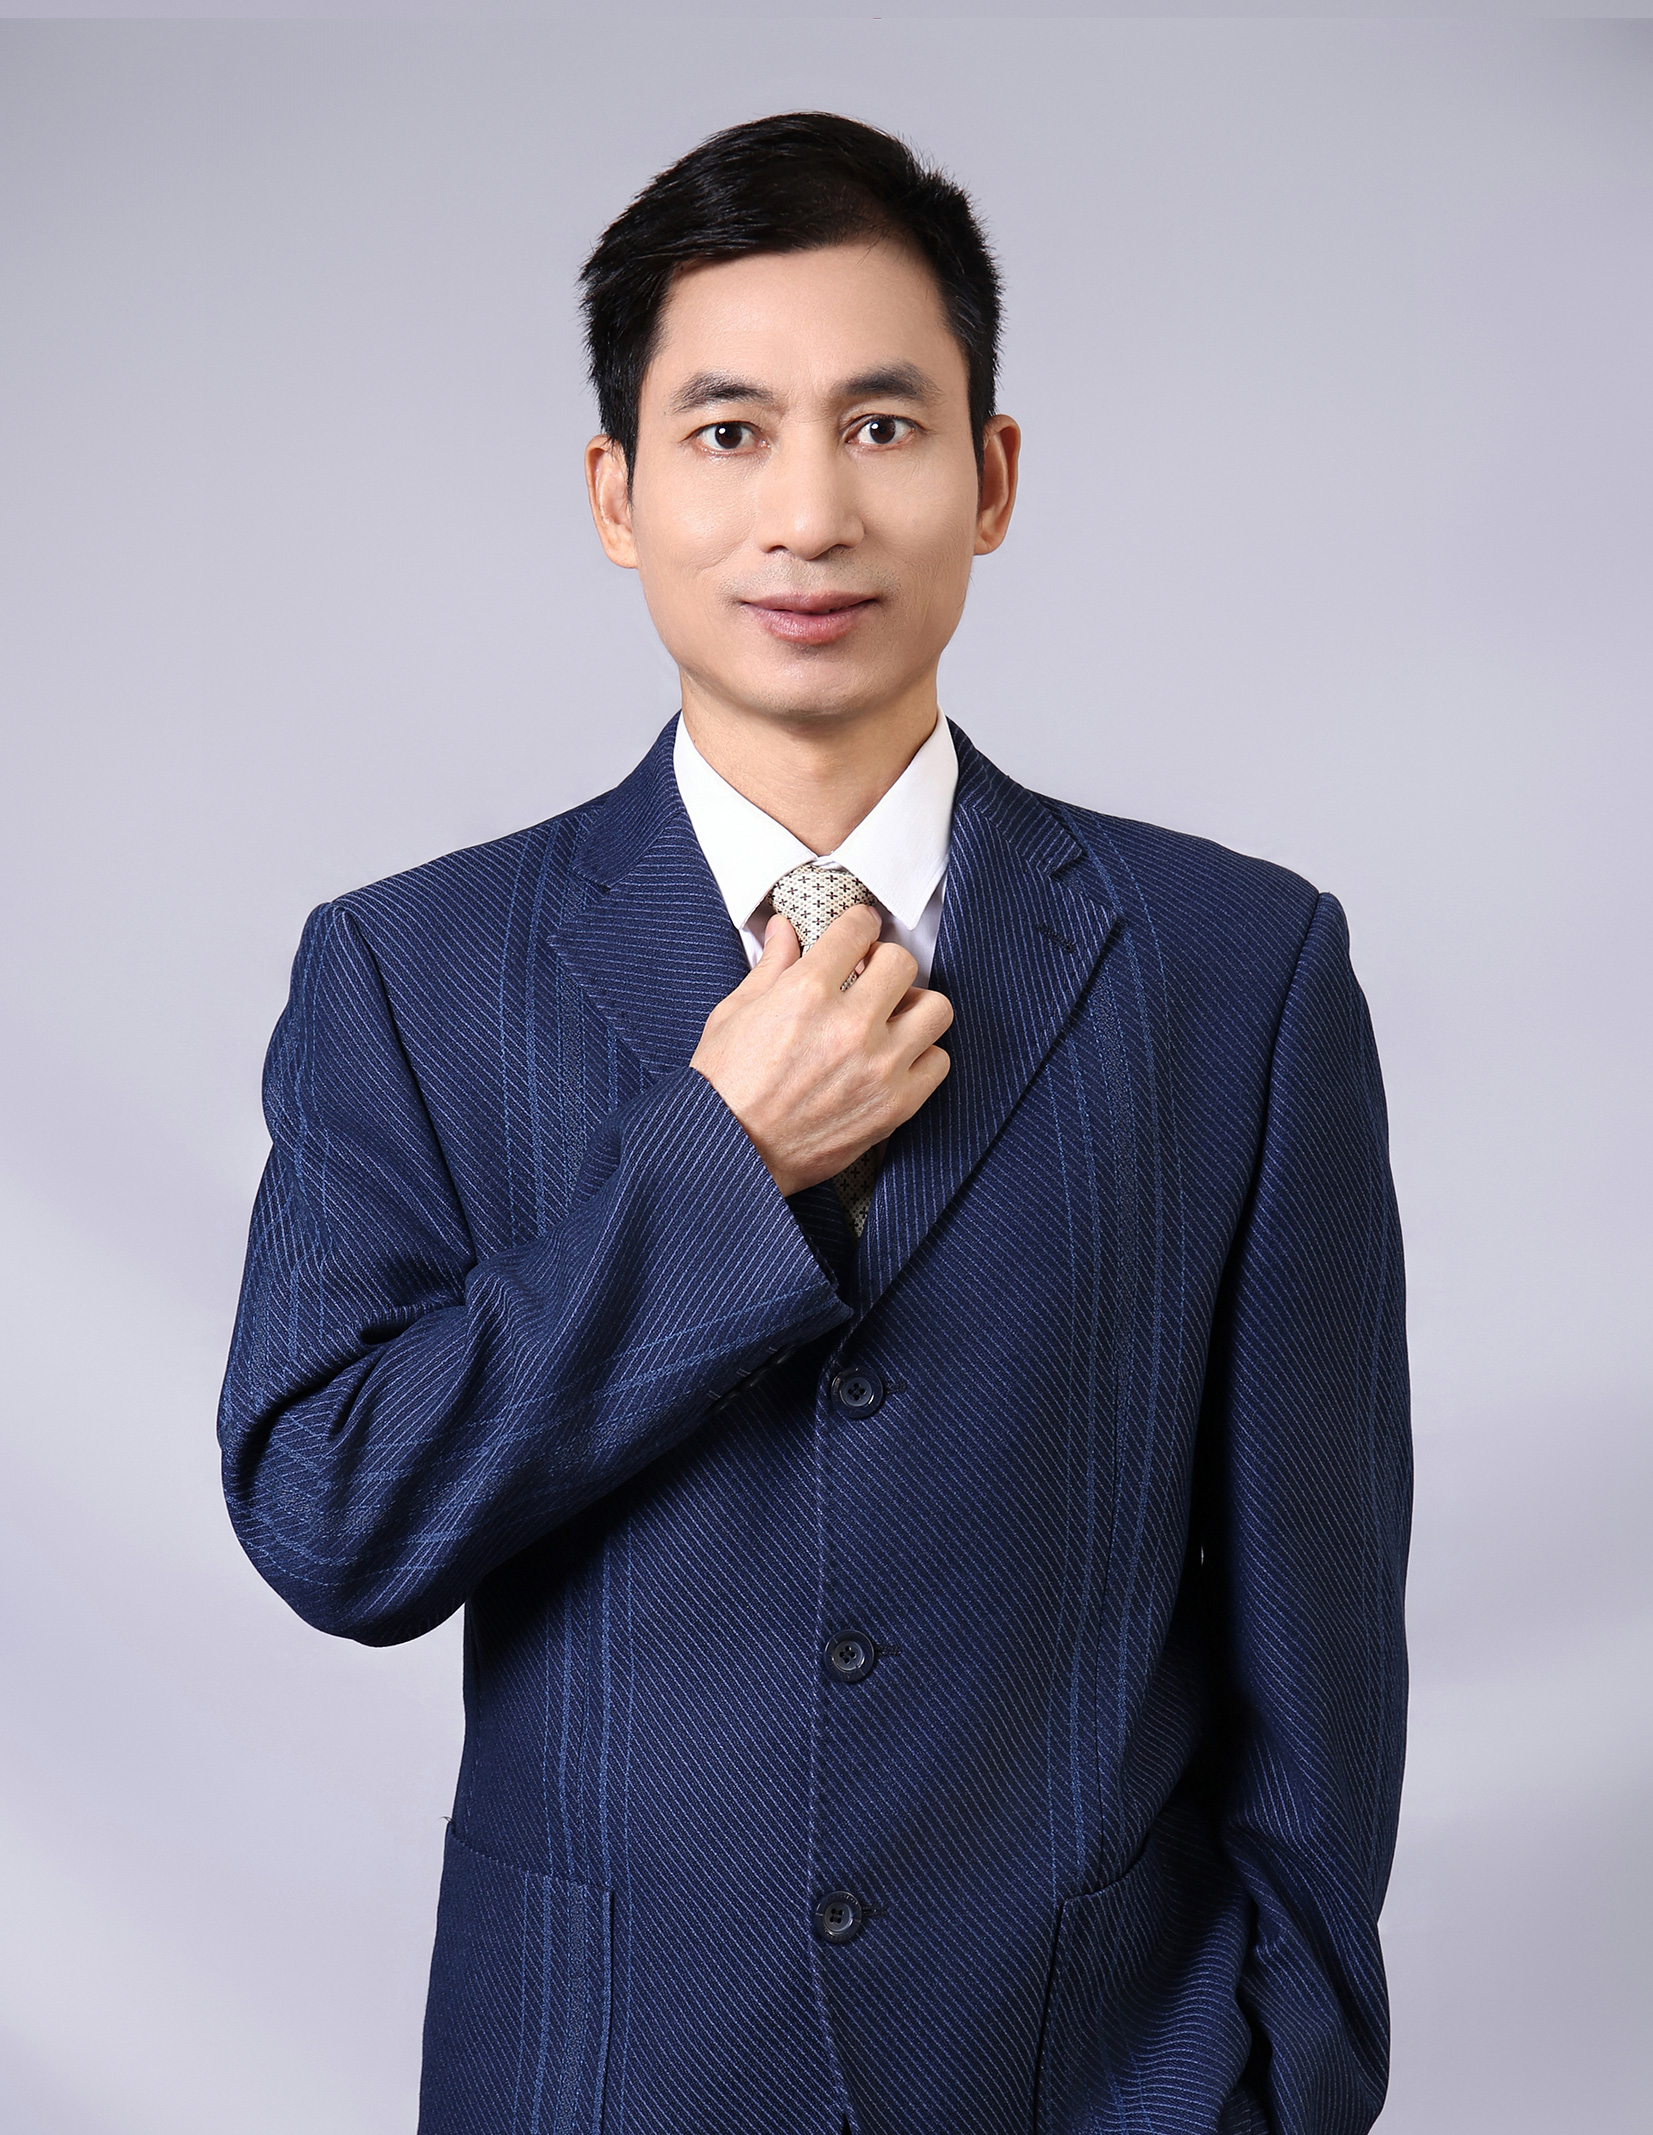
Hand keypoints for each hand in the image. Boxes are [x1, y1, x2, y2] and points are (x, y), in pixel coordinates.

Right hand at [691, 906, 953, 1197]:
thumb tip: (783, 929)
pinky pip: (939, 1062)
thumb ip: (771, 966)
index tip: (857, 934)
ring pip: (935, 1008)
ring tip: (890, 1018)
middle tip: (868, 978)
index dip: (857, 925)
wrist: (730, 1156)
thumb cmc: (723, 1087)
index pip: (858, 928)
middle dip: (882, 963)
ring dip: (913, 1006)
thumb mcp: (735, 1013)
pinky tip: (895, 1059)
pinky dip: (921, 1056)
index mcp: (807, 992)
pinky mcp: (895, 1106)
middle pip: (902, 961)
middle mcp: (850, 1024)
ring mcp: (879, 1066)